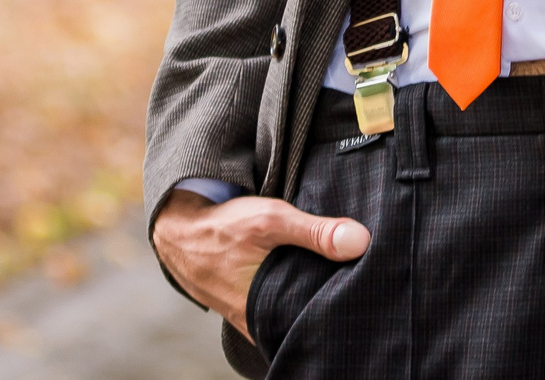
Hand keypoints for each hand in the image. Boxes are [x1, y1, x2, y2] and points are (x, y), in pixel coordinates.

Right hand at [152, 189, 369, 344]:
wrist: (179, 230)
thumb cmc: (224, 227)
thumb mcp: (271, 220)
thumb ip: (316, 232)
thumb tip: (361, 242)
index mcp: (265, 312)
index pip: (316, 323)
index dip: (339, 308)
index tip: (365, 293)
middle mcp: (258, 324)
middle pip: (304, 320)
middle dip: (328, 305)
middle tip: (357, 287)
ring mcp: (251, 319)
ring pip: (291, 315)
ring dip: (309, 300)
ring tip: (338, 282)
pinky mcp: (247, 309)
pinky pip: (277, 308)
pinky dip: (292, 296)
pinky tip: (309, 279)